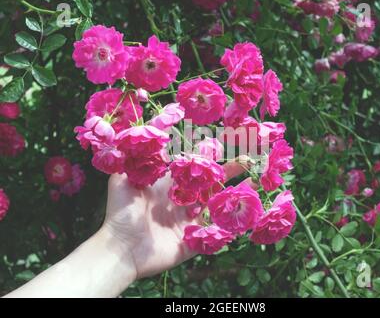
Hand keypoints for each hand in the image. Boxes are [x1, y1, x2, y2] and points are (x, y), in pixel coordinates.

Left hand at [102, 157, 252, 279]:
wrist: (121, 248)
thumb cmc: (121, 213)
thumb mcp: (122, 180)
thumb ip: (134, 160)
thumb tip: (146, 135)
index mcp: (169, 185)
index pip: (194, 167)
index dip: (209, 156)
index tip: (224, 143)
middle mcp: (182, 201)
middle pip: (211, 184)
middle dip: (229, 171)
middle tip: (248, 160)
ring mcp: (189, 221)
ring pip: (217, 206)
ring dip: (235, 195)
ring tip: (254, 183)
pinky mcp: (194, 241)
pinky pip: (215, 232)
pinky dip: (230, 224)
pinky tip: (247, 214)